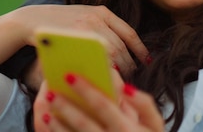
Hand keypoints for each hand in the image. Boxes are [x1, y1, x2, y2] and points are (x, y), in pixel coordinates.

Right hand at [12, 5, 148, 89]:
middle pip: (122, 47)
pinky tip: (106, 77)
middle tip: (132, 76)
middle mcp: (96, 19)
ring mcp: (85, 31)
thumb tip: (123, 50)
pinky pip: (95, 60)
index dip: (140, 49)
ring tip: (122, 79)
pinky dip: (104, 70)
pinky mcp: (74, 42)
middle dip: (130, 64)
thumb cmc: (61, 23)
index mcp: (101, 12)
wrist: (32, 20)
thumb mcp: (84, 16)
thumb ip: (102, 27)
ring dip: (120, 69)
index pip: (129, 32)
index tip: (147, 60)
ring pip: (112, 55)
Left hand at [33, 74, 163, 131]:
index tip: (71, 75)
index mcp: (127, 129)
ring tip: (47, 100)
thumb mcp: (154, 125)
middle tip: (50, 88)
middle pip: (84, 123)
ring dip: (57, 120)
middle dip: (66, 105)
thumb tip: (125, 87)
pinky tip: (48, 119)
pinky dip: (57, 131)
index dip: (87, 91)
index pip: (104, 107)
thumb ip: (144, 104)